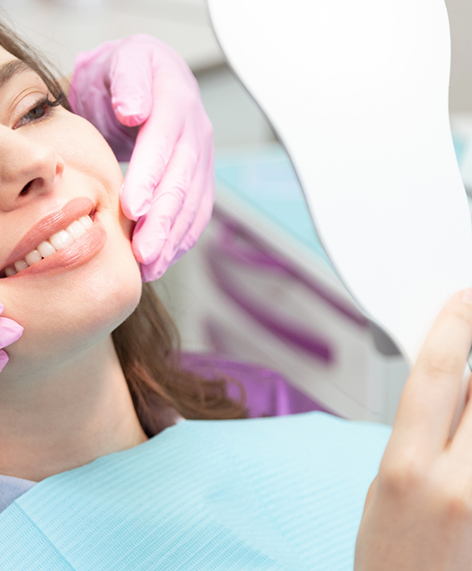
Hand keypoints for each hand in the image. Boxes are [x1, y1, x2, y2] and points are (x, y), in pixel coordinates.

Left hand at [69, 34, 213, 281]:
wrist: (142, 78)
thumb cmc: (123, 73)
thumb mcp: (121, 61)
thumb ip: (128, 82)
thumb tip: (134, 111)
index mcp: (175, 99)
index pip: (164, 142)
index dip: (150, 176)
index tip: (133, 208)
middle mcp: (195, 130)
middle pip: (182, 180)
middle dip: (164, 219)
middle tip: (143, 252)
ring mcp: (200, 156)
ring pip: (192, 202)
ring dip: (172, 238)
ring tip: (150, 266)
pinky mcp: (197, 178)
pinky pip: (195, 212)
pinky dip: (180, 239)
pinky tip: (161, 261)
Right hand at [355, 290, 471, 569]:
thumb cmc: (391, 560)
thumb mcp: (381, 487)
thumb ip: (416, 435)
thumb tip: (451, 388)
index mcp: (408, 469)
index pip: (435, 376)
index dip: (451, 328)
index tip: (462, 300)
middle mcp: (458, 484)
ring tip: (469, 404)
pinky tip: (470, 431)